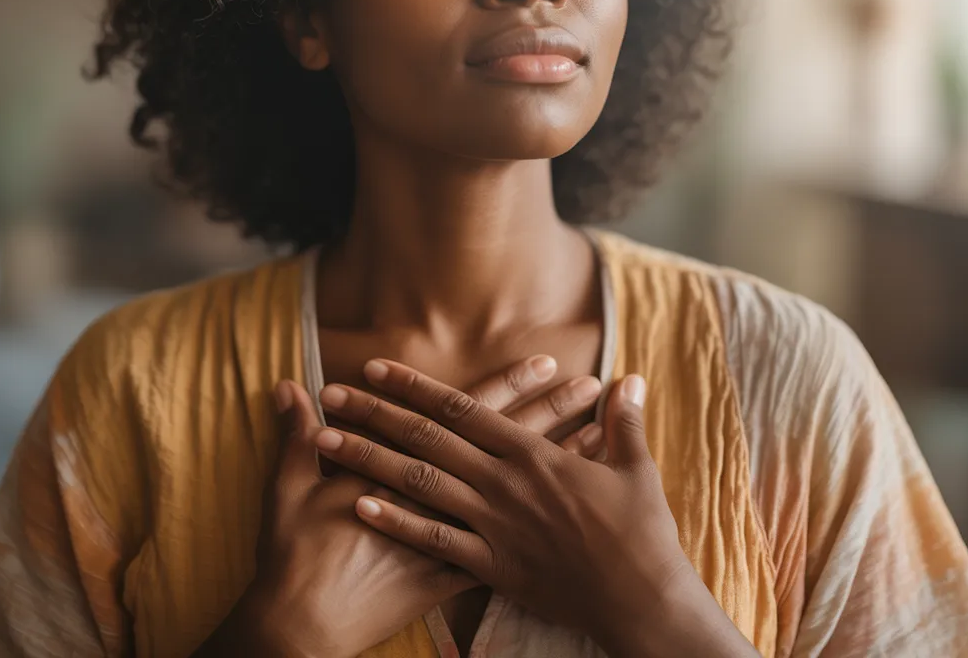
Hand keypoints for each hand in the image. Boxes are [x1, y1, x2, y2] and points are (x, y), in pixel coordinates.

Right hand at [199, 355, 605, 657]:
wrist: (303, 628)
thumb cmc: (295, 558)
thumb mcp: (287, 491)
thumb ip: (294, 437)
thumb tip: (287, 387)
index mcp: (409, 466)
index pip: (469, 415)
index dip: (506, 386)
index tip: (543, 360)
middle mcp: (443, 497)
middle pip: (507, 446)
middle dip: (548, 412)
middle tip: (588, 384)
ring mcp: (455, 539)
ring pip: (520, 494)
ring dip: (559, 462)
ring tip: (599, 436)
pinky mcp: (456, 578)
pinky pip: (515, 544)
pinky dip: (547, 521)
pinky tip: (574, 507)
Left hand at [312, 359, 741, 657]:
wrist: (641, 601)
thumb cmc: (641, 533)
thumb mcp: (636, 468)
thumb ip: (624, 420)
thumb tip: (631, 378)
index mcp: (530, 452)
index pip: (461, 407)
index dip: (416, 385)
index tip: (378, 366)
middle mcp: (501, 481)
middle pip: (425, 438)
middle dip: (375, 412)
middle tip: (333, 392)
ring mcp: (491, 523)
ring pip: (418, 482)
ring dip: (368, 458)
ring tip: (327, 441)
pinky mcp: (490, 565)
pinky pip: (434, 540)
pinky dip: (397, 521)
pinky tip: (362, 504)